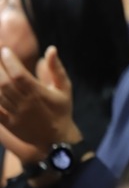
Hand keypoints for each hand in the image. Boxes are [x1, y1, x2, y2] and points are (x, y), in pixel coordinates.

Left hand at [0, 46, 80, 162]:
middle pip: (4, 83)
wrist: (56, 138)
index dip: (10, 61)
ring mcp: (15, 115)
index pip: (19, 75)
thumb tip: (51, 49)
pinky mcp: (8, 123)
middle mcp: (25, 104)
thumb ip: (56, 69)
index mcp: (39, 94)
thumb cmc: (62, 110)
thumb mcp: (64, 88)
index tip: (5, 50)